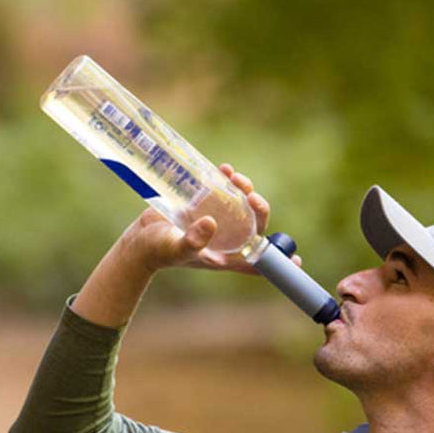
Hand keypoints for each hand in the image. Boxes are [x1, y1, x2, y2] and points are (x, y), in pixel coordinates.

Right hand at [123, 165, 302, 276]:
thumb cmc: (157, 251)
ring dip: (245, 190)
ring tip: (235, 177)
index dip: (277, 262)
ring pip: (241, 206)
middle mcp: (225, 239)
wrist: (137, 240)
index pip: (256, 262)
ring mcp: (216, 222)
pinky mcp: (204, 206)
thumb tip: (211, 223)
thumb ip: (193, 240)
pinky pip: (223, 192)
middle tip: (252, 197)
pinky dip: (227, 180)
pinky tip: (224, 170)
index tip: (296, 259)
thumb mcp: (175, 247)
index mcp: (224, 256)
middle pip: (254, 226)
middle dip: (259, 210)